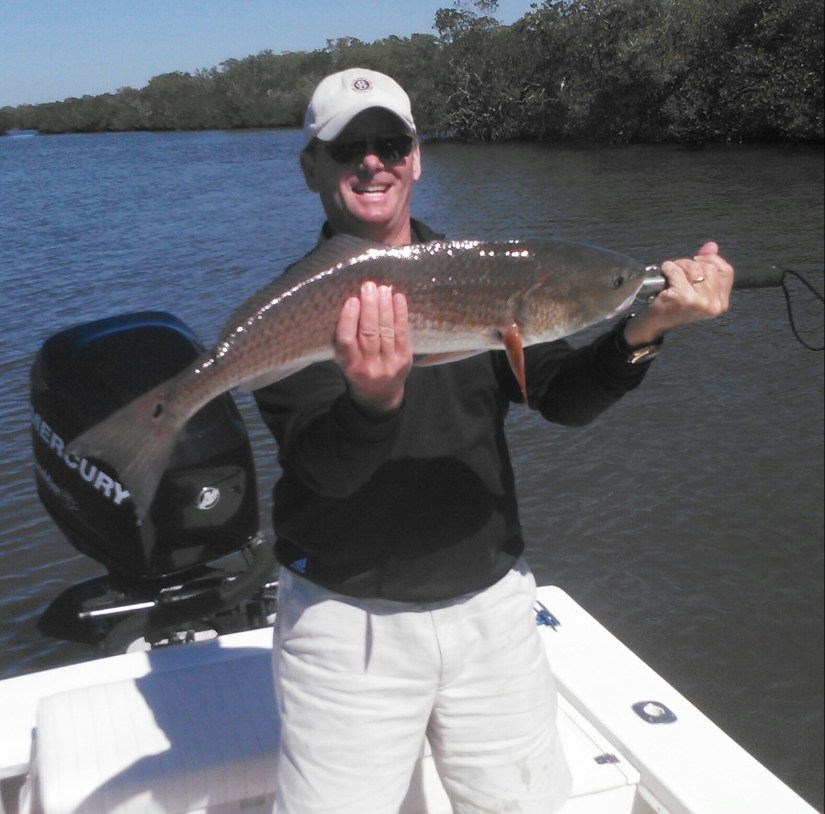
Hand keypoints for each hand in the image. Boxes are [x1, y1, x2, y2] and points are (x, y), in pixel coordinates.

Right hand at [334, 281, 412, 413]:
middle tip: (368, 287)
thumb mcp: (346, 360)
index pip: (347, 342)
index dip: (349, 320)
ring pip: (386, 331)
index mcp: (350, 366)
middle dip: (369, 307)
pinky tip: (398, 298)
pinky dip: (400, 314)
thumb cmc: (358, 371)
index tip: (352, 300)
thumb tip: (353, 303)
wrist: (380, 395)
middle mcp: (370, 367)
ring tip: (382, 289)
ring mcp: (390, 363)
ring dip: (385, 307)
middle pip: (369, 333)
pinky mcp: (405, 359)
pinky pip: (402, 333)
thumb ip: (347, 339)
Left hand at [624, 241, 734, 345]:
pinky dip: (668, 269)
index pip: (726, 271)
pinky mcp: (682, 297)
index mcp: (720, 303)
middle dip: (691, 264)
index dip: (712, 260)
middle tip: (679, 271)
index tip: (698, 259)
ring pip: (694, 268)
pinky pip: (677, 271)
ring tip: (671, 275)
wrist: (655, 323)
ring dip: (679, 266)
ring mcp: (699, 301)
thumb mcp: (695, 287)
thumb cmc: (673, 306)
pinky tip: (664, 275)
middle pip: (708, 267)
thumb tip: (711, 246)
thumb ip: (706, 265)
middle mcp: (713, 304)